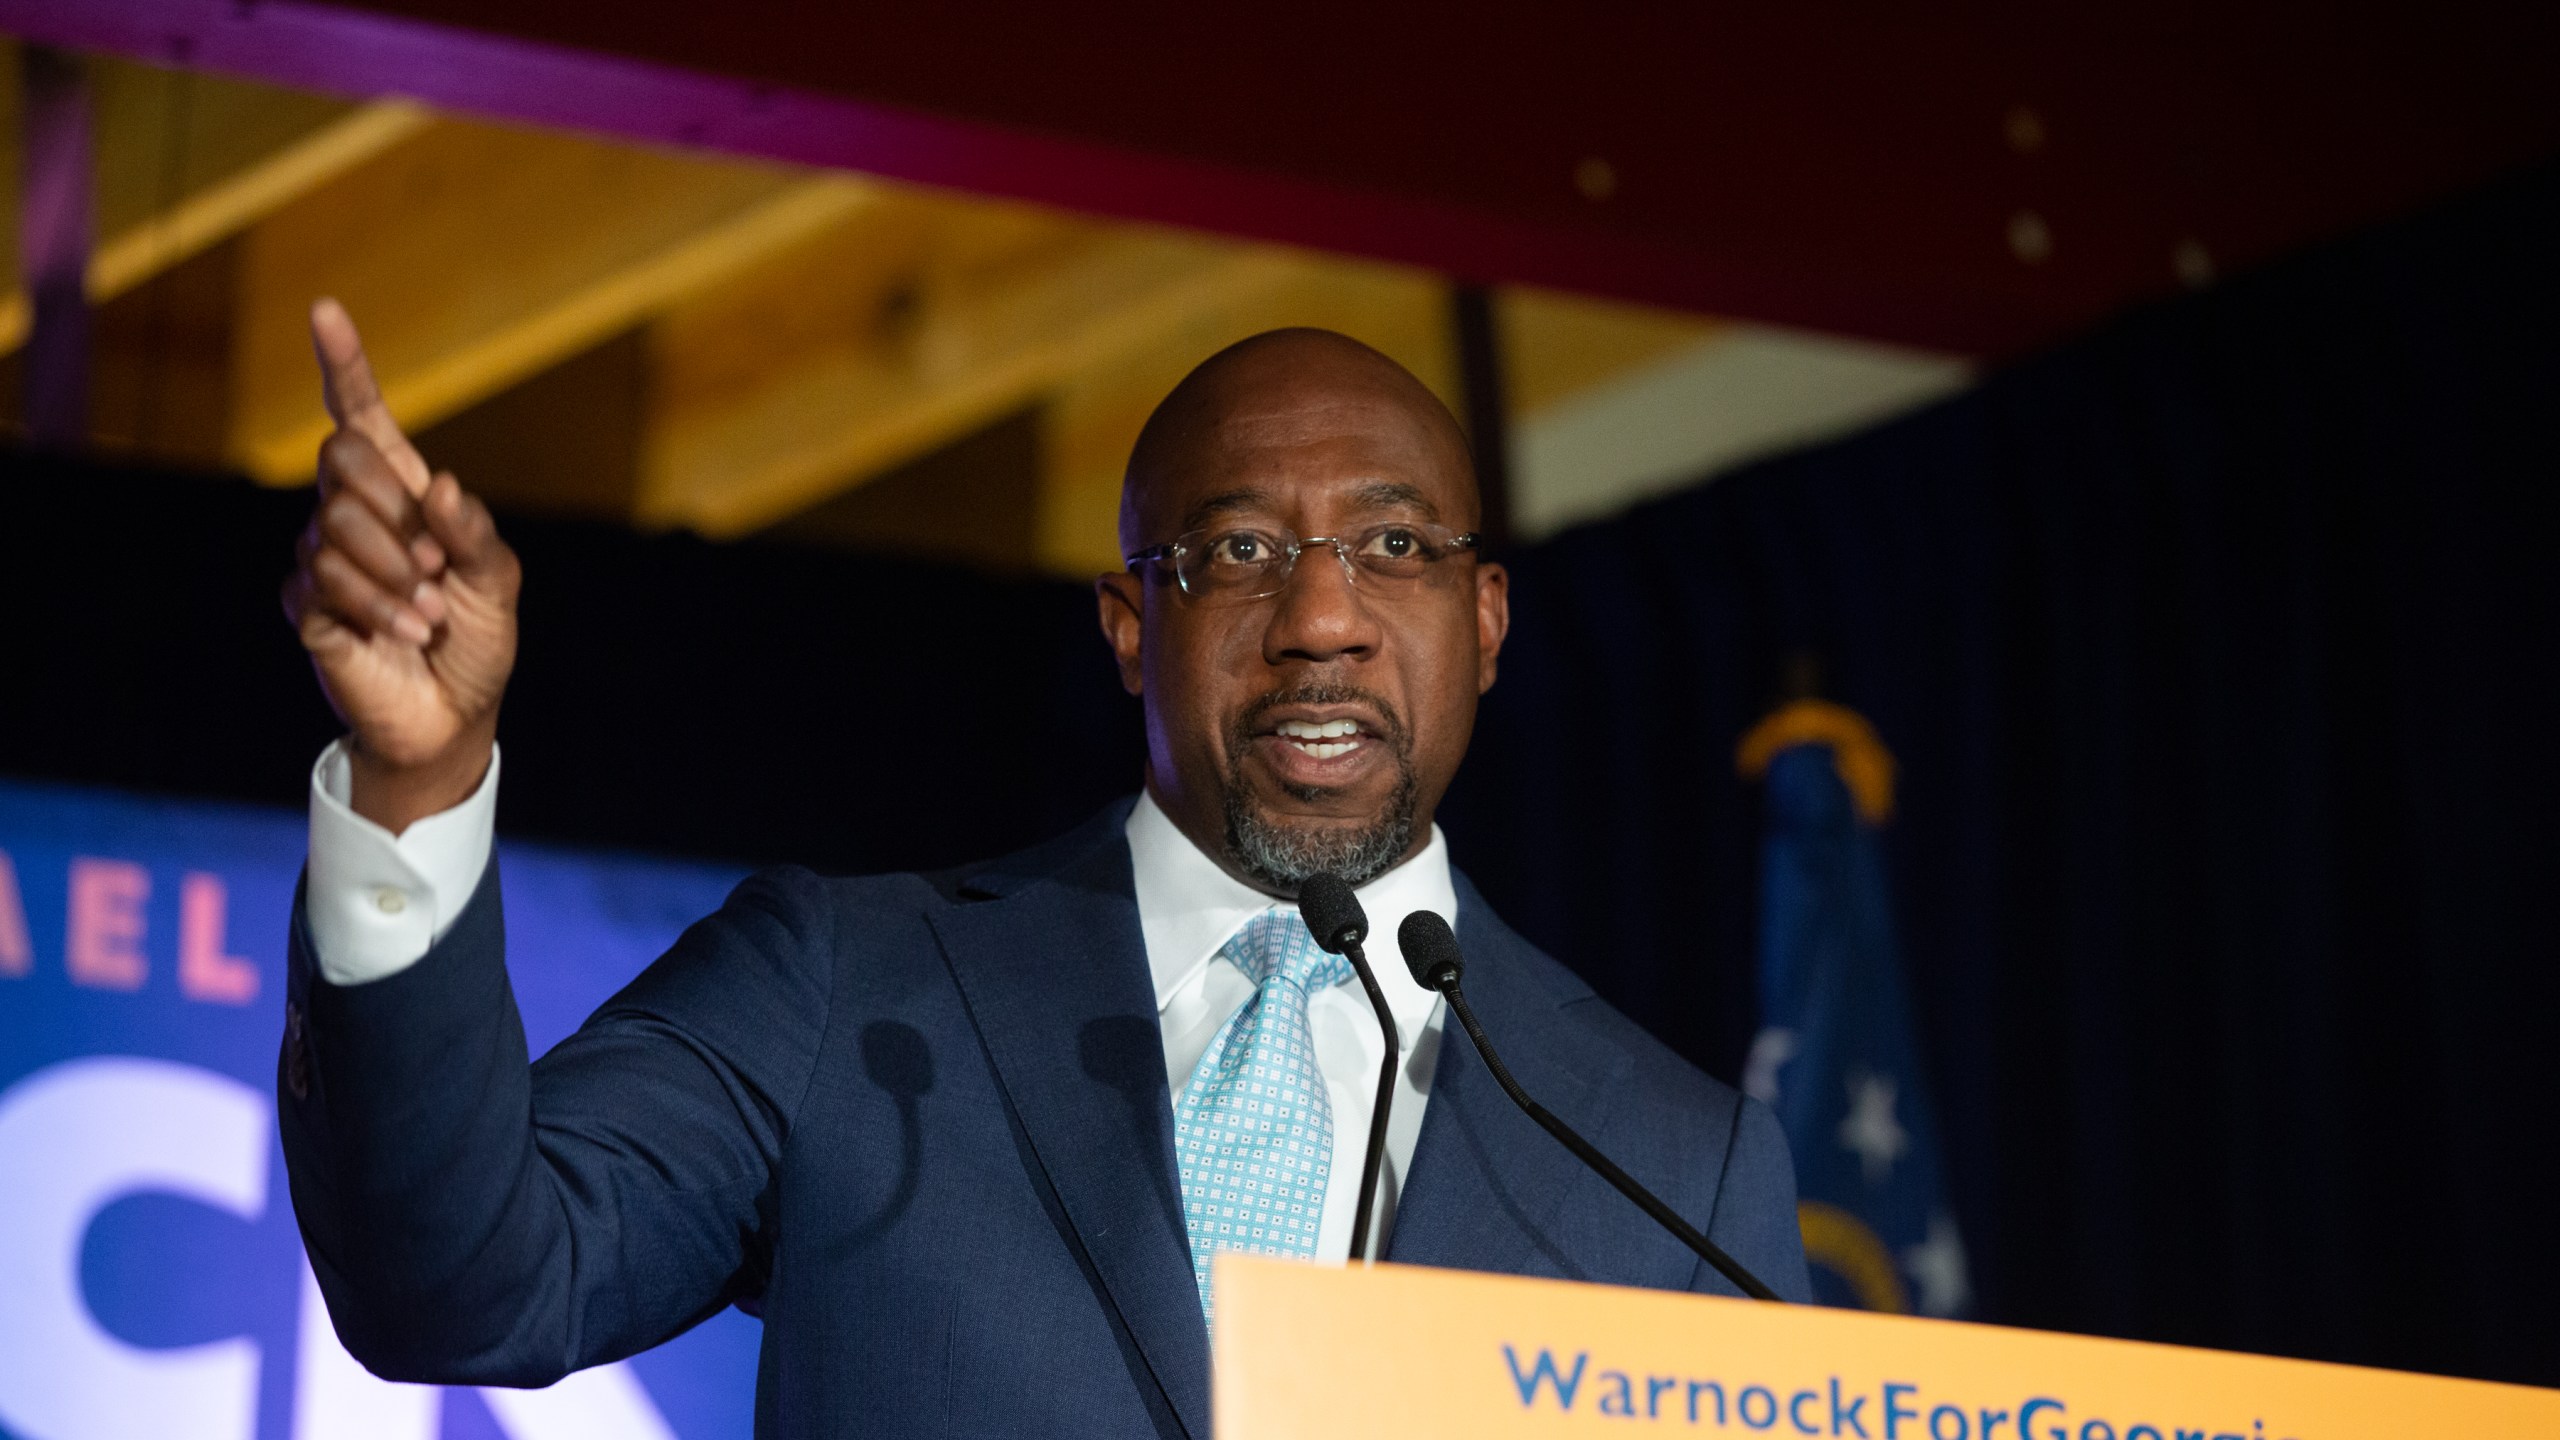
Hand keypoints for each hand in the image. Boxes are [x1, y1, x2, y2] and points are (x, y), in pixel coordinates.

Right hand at [281, 299, 520, 833]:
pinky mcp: (306, 604)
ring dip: (395, 574)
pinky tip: (404, 633)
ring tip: (426, 616)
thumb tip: (442, 489)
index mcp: (405, 496)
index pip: (361, 418)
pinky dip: (379, 607)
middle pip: (339, 458)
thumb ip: (476, 534)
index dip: (344, 365)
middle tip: (433, 566)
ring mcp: (322, 557)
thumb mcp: (499, 585)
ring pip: (334, 523)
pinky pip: (326, 578)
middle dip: (393, 508)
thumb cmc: (476, 643)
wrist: (451, 718)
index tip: (324, 309)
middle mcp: (355, 516)